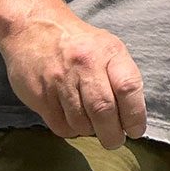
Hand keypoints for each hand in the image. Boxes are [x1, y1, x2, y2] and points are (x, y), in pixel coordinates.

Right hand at [0, 11, 146, 149]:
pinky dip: (70, 131)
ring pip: (81, 122)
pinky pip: (60, 125)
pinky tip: (73, 122)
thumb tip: (132, 115)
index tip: (136, 130)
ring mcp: (60, 80)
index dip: (135, 115)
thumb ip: (121, 76)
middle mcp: (85, 65)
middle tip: (115, 141)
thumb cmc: (79, 44)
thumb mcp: (108, 48)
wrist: (33, 28)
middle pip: (104, 110)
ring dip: (90, 132)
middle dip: (113, 134)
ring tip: (93, 128)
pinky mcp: (40, 94)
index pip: (128, 87)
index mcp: (109, 52)